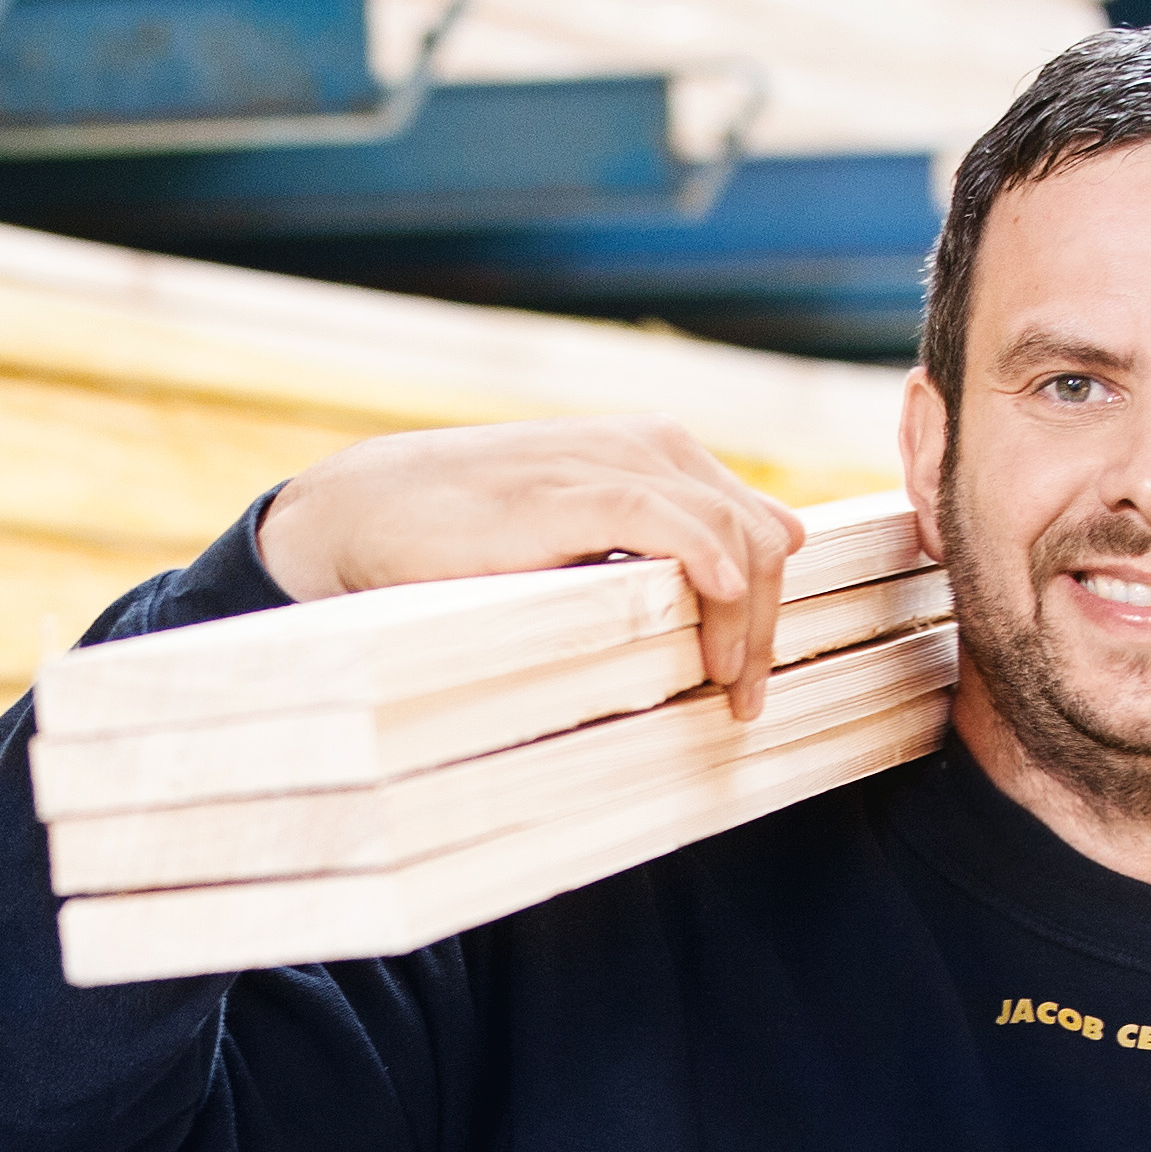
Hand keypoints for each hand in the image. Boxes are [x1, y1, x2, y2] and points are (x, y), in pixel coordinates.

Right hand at [255, 418, 803, 718]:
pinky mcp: (565, 491)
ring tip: (724, 689)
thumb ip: (673, 529)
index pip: (759, 526)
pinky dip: (709, 562)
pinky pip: (666, 519)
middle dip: (766, 627)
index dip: (772, 607)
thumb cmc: (468, 530)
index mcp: (658, 452)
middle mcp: (646, 448)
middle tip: (744, 703)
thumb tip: (785, 539)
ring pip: (729, 536)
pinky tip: (719, 608)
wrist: (365, 511)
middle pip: (759, 538)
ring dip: (744, 623)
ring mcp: (608, 463)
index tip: (751, 682)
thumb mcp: (583, 526)